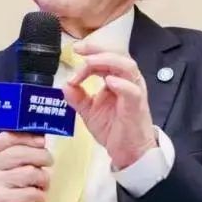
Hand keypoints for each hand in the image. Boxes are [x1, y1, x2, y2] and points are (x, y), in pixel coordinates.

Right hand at [0, 132, 51, 201]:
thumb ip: (4, 159)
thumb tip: (36, 144)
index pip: (9, 137)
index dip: (30, 137)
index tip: (42, 141)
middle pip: (24, 153)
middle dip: (43, 157)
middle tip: (49, 163)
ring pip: (32, 173)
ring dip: (43, 180)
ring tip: (42, 186)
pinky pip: (33, 193)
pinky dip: (40, 197)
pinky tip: (38, 199)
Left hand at [62, 43, 156, 169]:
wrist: (129, 152)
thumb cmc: (114, 129)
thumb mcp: (89, 111)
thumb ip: (77, 97)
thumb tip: (64, 85)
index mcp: (117, 79)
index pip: (106, 57)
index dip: (90, 52)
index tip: (74, 51)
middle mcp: (128, 81)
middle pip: (118, 55)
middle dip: (98, 49)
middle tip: (80, 50)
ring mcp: (134, 92)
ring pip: (127, 67)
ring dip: (107, 61)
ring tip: (88, 62)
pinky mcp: (137, 106)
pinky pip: (132, 91)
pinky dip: (121, 84)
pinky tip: (108, 81)